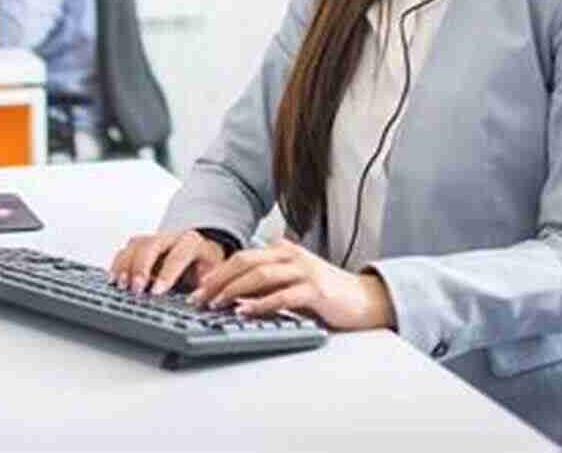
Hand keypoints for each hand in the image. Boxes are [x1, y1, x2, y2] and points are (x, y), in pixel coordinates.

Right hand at [108, 229, 225, 295]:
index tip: (157, 291)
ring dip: (126, 265)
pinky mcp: (141, 247)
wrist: (201, 256)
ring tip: (121, 285)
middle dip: (142, 267)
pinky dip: (117, 264)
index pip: (178, 255)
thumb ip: (208, 285)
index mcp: (192, 243)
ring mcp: (154, 240)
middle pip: (153, 244)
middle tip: (136, 288)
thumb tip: (202, 297)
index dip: (167, 274)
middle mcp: (172, 237)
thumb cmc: (206, 268)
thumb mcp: (214, 276)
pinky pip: (125, 250)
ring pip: (136, 245)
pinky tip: (113, 279)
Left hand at [188, 238, 395, 330]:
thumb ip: (265, 283)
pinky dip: (262, 303)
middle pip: (245, 262)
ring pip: (261, 275)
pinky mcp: (316, 289)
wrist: (363, 299)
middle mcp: (291, 255)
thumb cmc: (324, 293)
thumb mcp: (290, 282)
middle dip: (218, 280)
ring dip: (234, 290)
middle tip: (198, 298)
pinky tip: (247, 311)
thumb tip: (229, 295)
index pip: (241, 257)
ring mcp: (304, 270)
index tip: (198, 290)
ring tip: (216, 304)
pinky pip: (283, 295)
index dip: (217, 273)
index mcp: (282, 251)